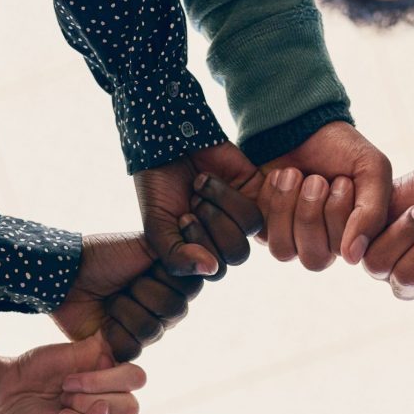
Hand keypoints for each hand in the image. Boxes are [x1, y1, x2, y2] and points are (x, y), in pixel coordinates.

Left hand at [51, 232, 203, 361]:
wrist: (64, 274)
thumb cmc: (103, 256)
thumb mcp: (145, 245)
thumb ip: (181, 253)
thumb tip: (214, 264)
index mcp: (174, 283)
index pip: (189, 288)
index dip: (166, 277)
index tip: (148, 263)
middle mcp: (165, 309)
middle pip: (173, 311)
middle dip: (143, 292)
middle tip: (125, 282)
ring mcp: (146, 329)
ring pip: (153, 330)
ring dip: (126, 309)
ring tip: (111, 299)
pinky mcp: (124, 347)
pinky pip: (132, 348)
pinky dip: (113, 331)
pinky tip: (104, 319)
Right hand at [134, 142, 263, 278]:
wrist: (165, 143)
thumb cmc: (159, 189)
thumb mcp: (157, 229)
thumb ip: (176, 258)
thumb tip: (210, 269)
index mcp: (204, 253)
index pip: (216, 271)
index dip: (198, 245)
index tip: (180, 218)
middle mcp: (225, 238)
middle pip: (236, 254)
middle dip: (210, 224)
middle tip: (192, 203)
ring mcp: (240, 216)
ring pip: (247, 230)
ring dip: (219, 205)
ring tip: (200, 187)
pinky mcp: (255, 193)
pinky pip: (256, 209)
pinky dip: (229, 194)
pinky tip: (210, 179)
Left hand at [256, 122, 392, 266]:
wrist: (302, 123)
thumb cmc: (341, 150)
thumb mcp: (371, 171)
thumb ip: (373, 214)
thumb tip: (352, 258)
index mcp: (350, 239)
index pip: (343, 252)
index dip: (339, 215)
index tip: (341, 180)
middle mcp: (320, 246)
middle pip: (314, 259)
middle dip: (311, 213)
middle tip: (316, 179)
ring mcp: (289, 240)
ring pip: (284, 251)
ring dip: (288, 207)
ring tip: (294, 175)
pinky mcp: (263, 228)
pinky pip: (262, 233)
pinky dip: (271, 200)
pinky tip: (279, 179)